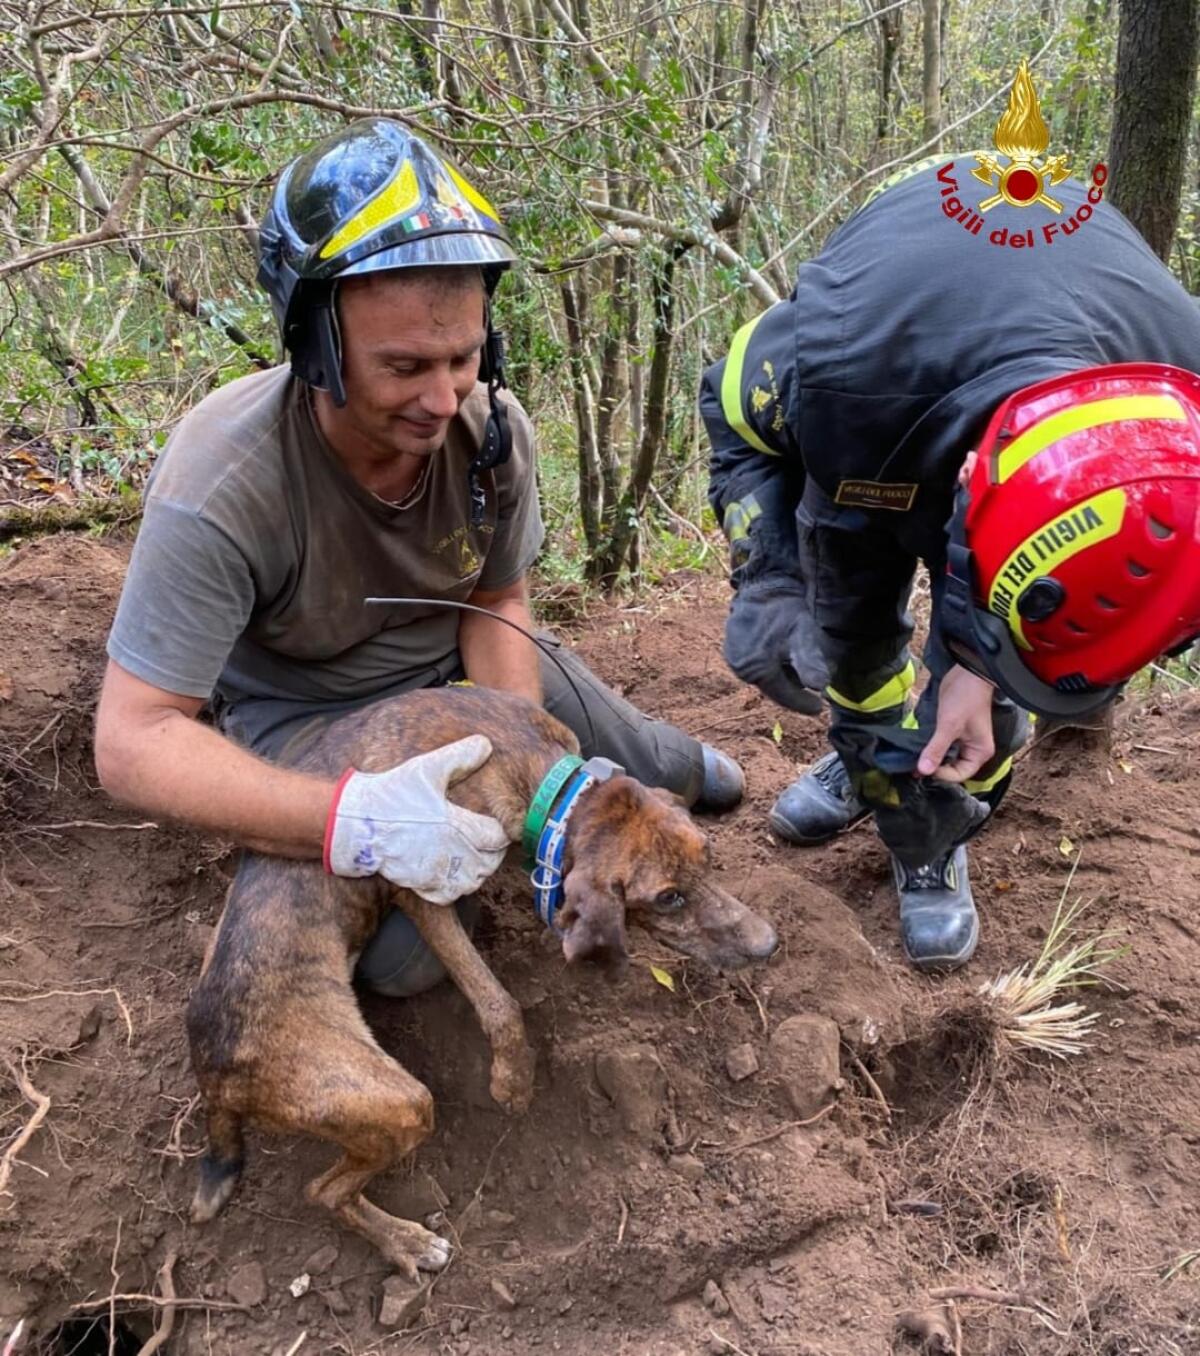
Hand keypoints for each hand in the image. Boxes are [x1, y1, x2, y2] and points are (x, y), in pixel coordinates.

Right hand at [325, 735, 510, 902]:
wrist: (357, 823)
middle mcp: (450, 853)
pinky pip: (448, 895)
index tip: (497, 825)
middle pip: (489, 863)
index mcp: (457, 825)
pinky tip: (451, 872)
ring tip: (471, 856)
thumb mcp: (427, 769)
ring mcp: (435, 872)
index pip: (497, 838)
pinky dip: (455, 888)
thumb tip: (485, 744)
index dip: (501, 832)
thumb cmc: (393, 795)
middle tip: (485, 840)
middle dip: (491, 852)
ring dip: (476, 871)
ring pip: (472, 883)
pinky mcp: (419, 883)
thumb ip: (459, 757)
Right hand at [724, 573, 824, 714]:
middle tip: (813, 681)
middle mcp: (739, 667)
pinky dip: (771, 664)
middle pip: (773, 686)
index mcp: (755, 669)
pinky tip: (782, 652)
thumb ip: (810, 660)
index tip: (819, 708)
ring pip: (764, 676)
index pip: (783, 695)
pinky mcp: (731, 647)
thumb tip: (821, 686)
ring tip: (798, 664)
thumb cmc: (786, 609)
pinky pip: (755, 664)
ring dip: (782, 675)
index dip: (803, 703)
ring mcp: (732, 657)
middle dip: (793, 686)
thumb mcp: (803, 634)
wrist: (763, 583)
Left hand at [918, 665, 995, 782]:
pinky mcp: (952, 732)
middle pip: (952, 769)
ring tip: (911, 762)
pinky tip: (916, 750)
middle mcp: (973, 751)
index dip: (942, 775)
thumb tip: (923, 771)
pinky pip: (941, 746)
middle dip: (934, 769)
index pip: (959, 775)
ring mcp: (963, 742)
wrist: (967, 674)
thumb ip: (936, 749)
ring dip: (930, 760)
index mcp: (979, 753)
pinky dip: (930, 749)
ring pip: (945, 758)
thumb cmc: (965, 699)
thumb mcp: (949, 726)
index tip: (924, 768)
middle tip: (912, 769)